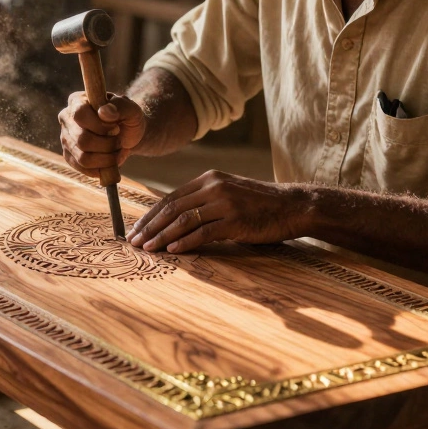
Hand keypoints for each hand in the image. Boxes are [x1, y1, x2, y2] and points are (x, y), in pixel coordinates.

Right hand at [58, 91, 145, 178]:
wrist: (127, 135)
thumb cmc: (127, 118)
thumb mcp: (131, 109)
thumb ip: (120, 106)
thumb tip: (104, 112)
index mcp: (77, 101)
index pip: (80, 114)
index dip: (100, 125)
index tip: (116, 127)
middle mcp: (66, 118)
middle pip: (82, 139)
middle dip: (107, 144)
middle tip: (119, 141)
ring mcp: (65, 138)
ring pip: (83, 157)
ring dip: (106, 158)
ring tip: (116, 151)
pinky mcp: (69, 156)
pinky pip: (83, 168)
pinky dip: (101, 167)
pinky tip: (110, 160)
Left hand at [128, 171, 314, 253]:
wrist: (293, 205)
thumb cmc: (259, 204)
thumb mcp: (228, 192)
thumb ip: (204, 200)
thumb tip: (174, 219)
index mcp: (209, 179)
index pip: (170, 198)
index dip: (151, 215)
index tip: (136, 230)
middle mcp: (214, 187)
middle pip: (172, 208)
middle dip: (150, 226)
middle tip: (134, 242)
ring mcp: (225, 202)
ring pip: (184, 220)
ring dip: (162, 236)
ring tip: (148, 249)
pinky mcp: (236, 220)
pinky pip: (204, 232)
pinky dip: (186, 241)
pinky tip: (173, 250)